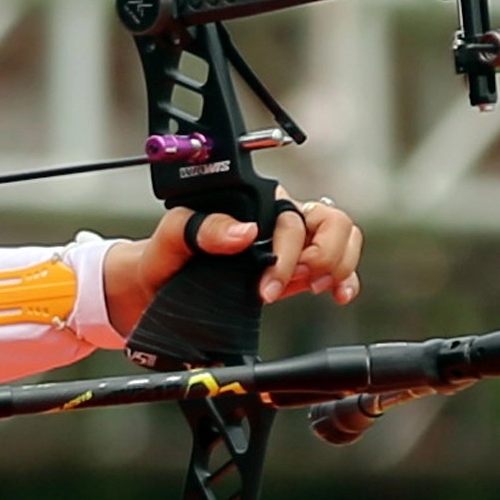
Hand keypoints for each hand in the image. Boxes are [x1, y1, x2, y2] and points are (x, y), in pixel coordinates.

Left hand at [103, 191, 362, 335]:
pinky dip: (348, 278)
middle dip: (322, 255)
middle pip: (328, 221)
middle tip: (299, 282)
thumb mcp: (171, 236)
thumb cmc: (161, 257)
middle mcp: (274, 221)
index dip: (289, 250)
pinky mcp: (293, 272)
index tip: (267, 284)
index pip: (291, 214)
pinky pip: (337, 266)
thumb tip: (245, 232)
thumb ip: (202, 228)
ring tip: (317, 288)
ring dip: (339, 263)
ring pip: (340, 237)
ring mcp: (288, 246)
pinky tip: (339, 295)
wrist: (151, 290)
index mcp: (251, 204)